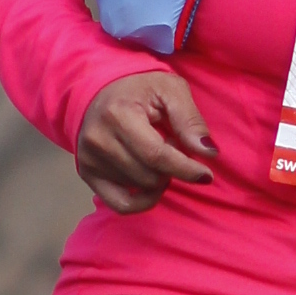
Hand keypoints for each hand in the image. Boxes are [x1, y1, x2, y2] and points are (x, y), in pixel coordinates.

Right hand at [75, 69, 216, 211]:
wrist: (101, 90)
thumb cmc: (140, 89)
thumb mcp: (171, 90)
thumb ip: (190, 120)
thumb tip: (208, 153)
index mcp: (117, 115)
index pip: (156, 156)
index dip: (185, 169)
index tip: (206, 175)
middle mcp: (98, 140)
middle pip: (150, 176)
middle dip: (172, 167)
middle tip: (171, 144)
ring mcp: (89, 159)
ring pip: (141, 188)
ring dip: (158, 176)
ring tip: (155, 151)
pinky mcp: (88, 173)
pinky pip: (121, 205)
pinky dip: (143, 201)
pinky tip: (151, 185)